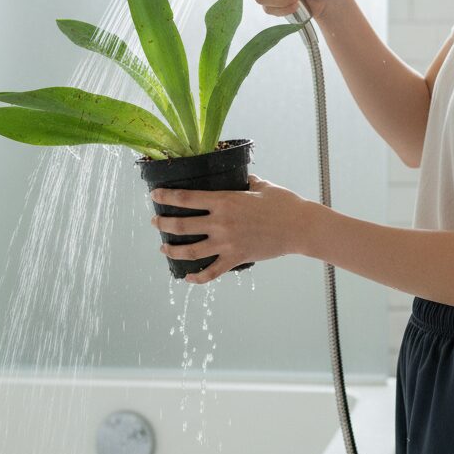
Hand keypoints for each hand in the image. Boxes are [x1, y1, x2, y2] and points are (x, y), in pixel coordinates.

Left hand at [150, 173, 309, 283]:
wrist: (299, 227)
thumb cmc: (283, 203)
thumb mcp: (261, 185)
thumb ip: (245, 181)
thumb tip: (239, 177)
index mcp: (224, 200)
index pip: (186, 198)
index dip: (166, 196)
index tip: (154, 195)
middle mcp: (221, 222)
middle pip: (181, 225)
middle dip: (162, 224)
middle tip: (155, 222)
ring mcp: (227, 243)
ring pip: (190, 250)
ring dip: (172, 250)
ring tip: (163, 247)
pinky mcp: (236, 258)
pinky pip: (211, 272)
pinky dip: (197, 277)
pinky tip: (187, 277)